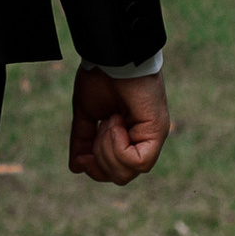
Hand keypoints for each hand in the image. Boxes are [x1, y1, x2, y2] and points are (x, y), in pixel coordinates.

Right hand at [68, 64, 169, 186]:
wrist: (112, 58)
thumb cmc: (102, 78)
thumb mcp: (87, 114)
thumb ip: (83, 140)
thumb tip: (77, 167)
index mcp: (128, 138)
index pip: (114, 172)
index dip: (95, 169)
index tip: (83, 154)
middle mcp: (142, 141)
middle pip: (121, 177)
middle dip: (100, 160)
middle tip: (100, 128)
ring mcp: (152, 138)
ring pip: (128, 172)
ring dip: (107, 149)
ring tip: (109, 121)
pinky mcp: (157, 132)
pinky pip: (138, 161)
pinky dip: (118, 147)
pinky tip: (115, 122)